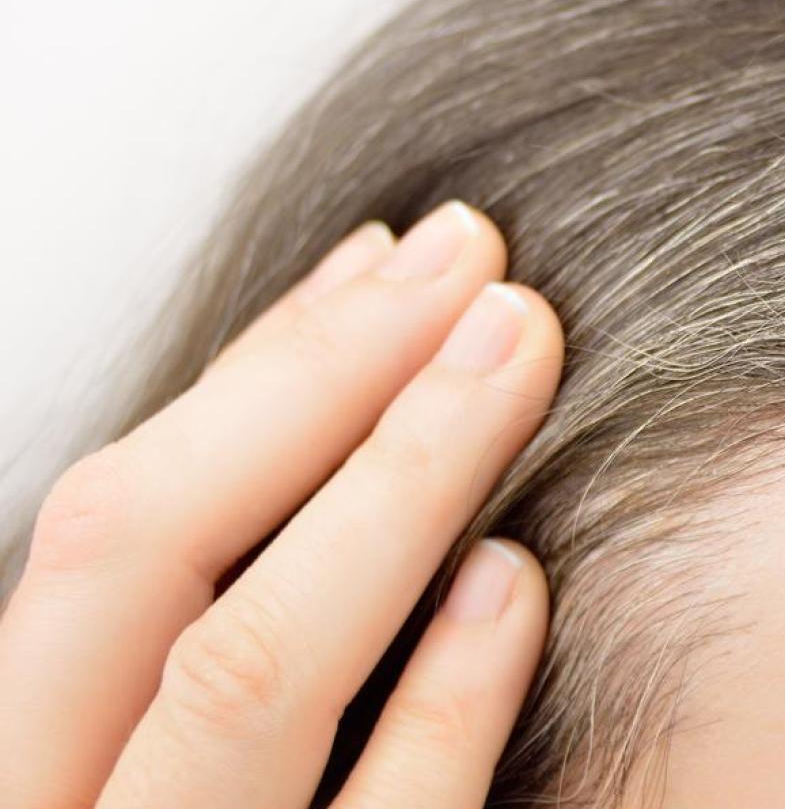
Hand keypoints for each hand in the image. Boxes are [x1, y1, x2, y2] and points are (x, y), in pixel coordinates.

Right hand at [0, 201, 563, 807]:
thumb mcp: (168, 733)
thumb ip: (223, 603)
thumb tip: (355, 375)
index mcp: (31, 743)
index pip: (105, 529)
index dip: (258, 377)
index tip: (398, 263)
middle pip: (142, 558)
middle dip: (319, 383)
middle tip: (485, 270)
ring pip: (249, 677)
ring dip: (395, 487)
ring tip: (515, 358)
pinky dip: (446, 698)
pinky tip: (515, 580)